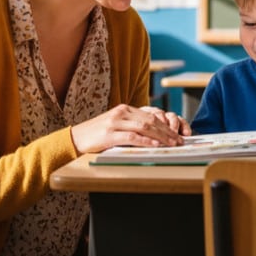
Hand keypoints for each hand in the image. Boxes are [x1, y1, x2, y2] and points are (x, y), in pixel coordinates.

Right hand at [71, 104, 186, 153]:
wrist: (76, 139)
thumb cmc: (97, 135)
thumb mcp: (116, 125)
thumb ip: (132, 125)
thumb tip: (154, 134)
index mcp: (125, 109)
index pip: (151, 115)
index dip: (166, 125)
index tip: (177, 134)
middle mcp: (121, 113)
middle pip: (151, 120)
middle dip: (168, 131)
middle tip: (179, 141)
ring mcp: (115, 123)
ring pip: (144, 127)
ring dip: (161, 136)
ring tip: (172, 144)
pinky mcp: (109, 135)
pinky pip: (131, 137)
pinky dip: (145, 141)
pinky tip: (155, 146)